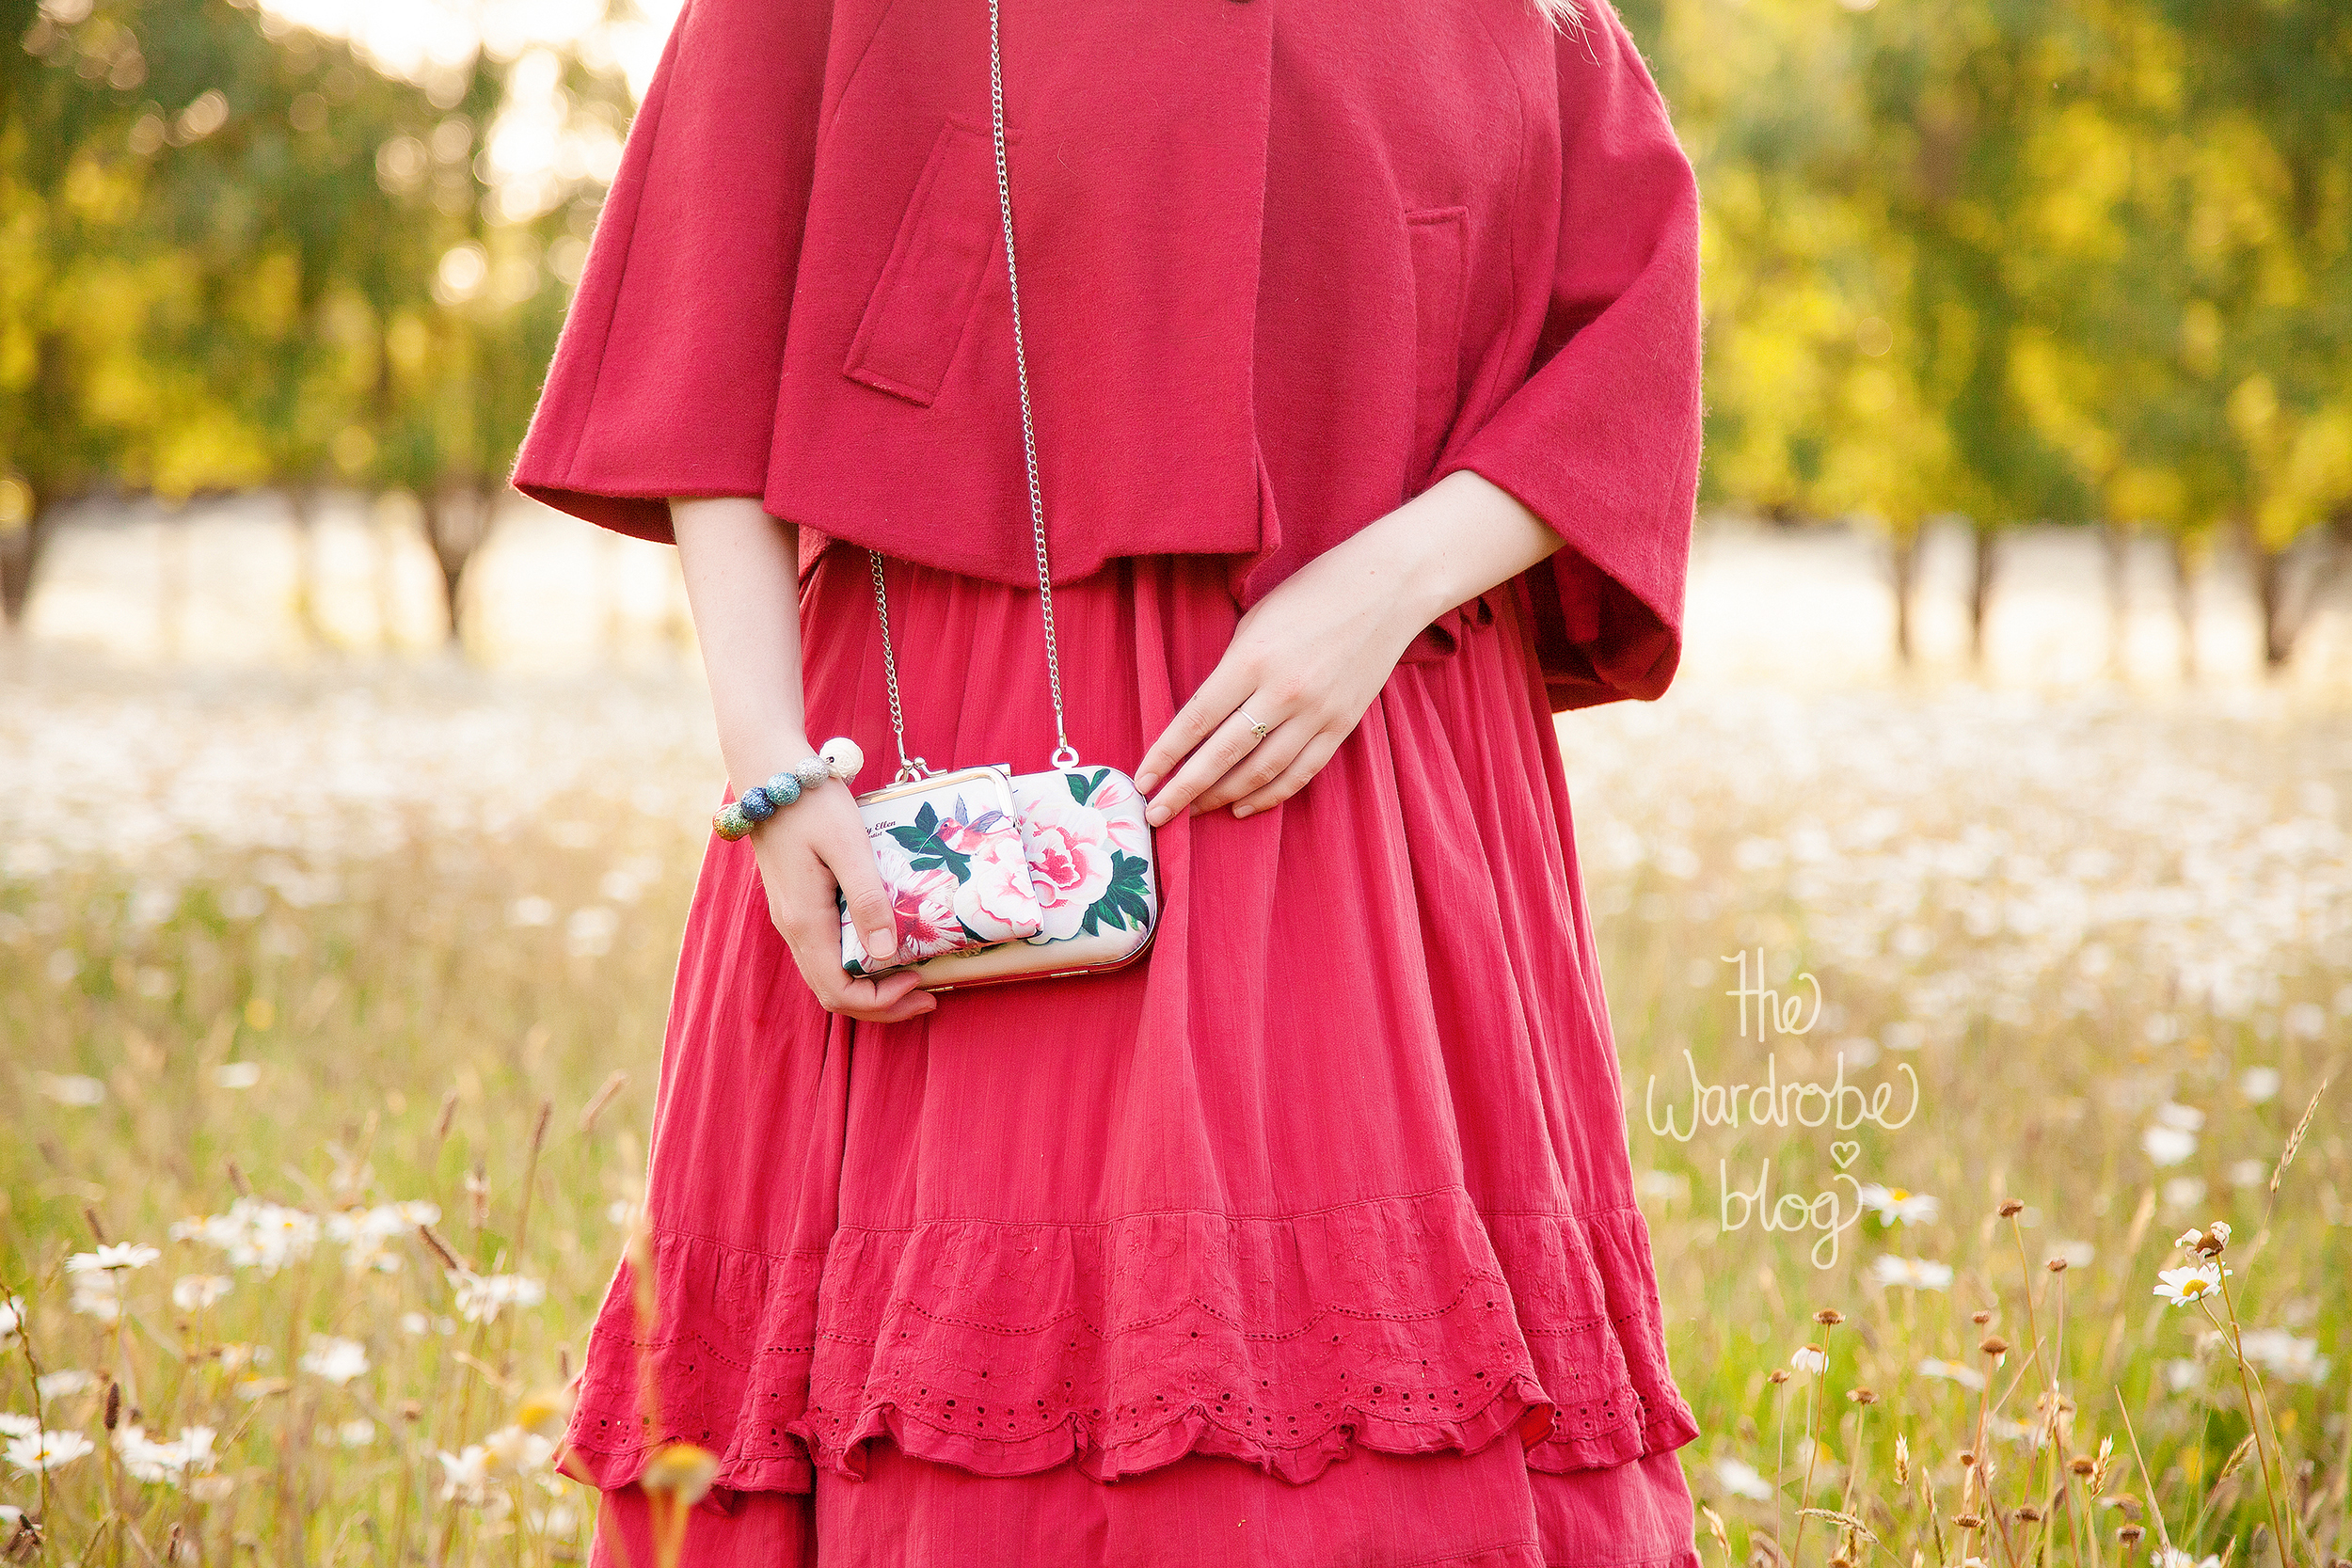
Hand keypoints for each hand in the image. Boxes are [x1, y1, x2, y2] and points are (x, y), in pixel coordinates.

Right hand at [744, 773, 935, 1023]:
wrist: (769, 769)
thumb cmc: (812, 802)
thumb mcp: (848, 845)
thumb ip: (867, 898)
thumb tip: (887, 956)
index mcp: (805, 922)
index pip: (838, 991)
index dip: (881, 1002)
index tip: (920, 983)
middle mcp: (794, 928)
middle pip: (833, 992)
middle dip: (882, 1002)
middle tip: (928, 993)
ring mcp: (793, 917)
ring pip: (829, 973)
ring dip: (872, 984)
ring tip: (915, 971)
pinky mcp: (799, 902)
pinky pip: (828, 950)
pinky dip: (860, 959)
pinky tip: (889, 940)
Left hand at [1134, 533, 1433, 823]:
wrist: (1387, 587)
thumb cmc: (1313, 593)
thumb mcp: (1256, 620)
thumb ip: (1231, 669)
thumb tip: (1203, 718)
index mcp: (1252, 659)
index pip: (1197, 719)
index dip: (1166, 754)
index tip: (1143, 779)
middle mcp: (1284, 692)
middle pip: (1223, 755)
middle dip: (1185, 789)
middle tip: (1157, 813)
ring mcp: (1317, 713)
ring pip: (1261, 772)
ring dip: (1223, 797)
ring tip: (1194, 811)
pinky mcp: (1342, 725)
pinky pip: (1300, 772)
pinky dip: (1270, 795)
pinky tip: (1243, 806)